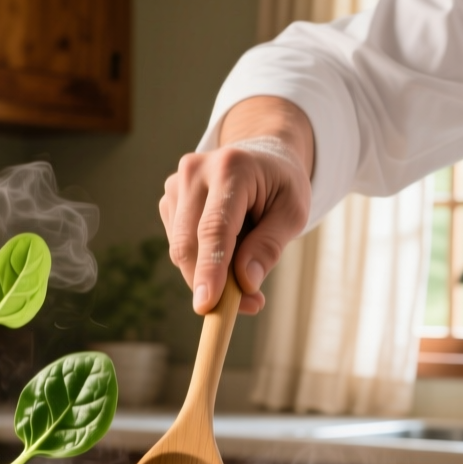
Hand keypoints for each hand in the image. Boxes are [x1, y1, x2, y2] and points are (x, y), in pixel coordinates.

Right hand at [160, 96, 314, 314]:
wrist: (262, 158)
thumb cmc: (281, 186)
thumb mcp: (293, 213)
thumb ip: (270, 246)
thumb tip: (246, 283)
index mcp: (231, 168)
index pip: (215, 228)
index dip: (210, 269)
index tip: (207, 305)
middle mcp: (195, 171)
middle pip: (189, 243)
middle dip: (211, 284)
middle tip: (246, 306)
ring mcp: (176, 184)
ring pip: (182, 250)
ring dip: (210, 274)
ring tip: (247, 264)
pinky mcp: (169, 200)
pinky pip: (180, 246)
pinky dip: (203, 262)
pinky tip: (228, 248)